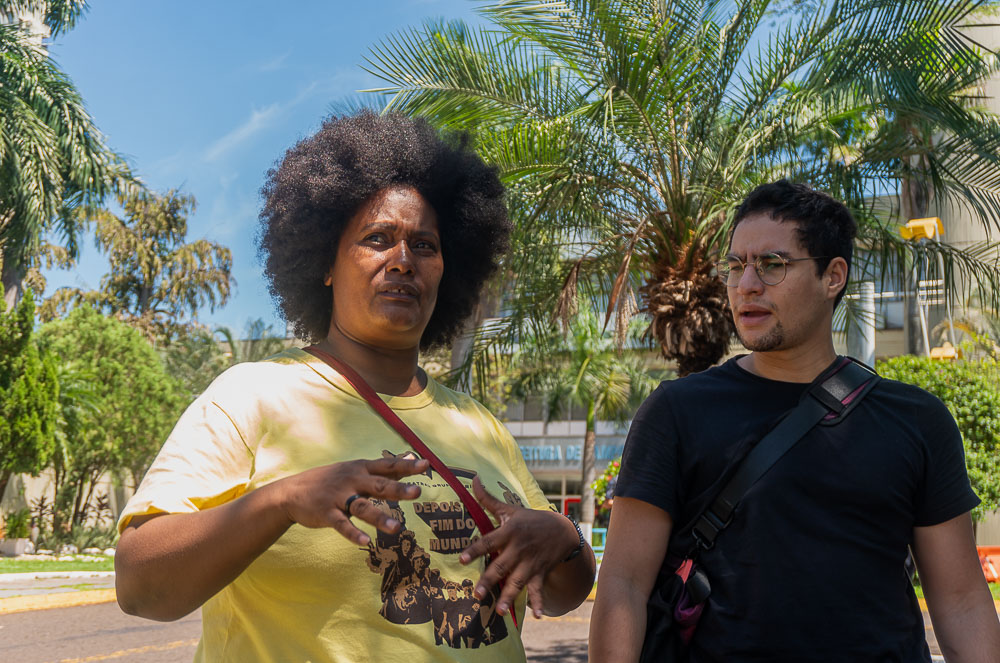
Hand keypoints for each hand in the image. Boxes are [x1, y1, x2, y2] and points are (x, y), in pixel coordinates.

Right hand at [274, 456, 428, 545]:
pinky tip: (364, 542)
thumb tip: (411, 458)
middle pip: (378, 485)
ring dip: (380, 517)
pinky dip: (352, 533)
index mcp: (361, 468)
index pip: (387, 466)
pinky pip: (341, 524)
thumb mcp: (355, 468)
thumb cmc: (331, 480)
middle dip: (398, 490)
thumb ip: (384, 467)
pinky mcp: (326, 513)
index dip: (406, 466)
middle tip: (417, 493)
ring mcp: (338, 497)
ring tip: (397, 528)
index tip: (426, 465)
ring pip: (362, 507)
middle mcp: (352, 480)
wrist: (292, 492)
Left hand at [458, 476, 579, 618]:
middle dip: (490, 580)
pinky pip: (539, 589)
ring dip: (509, 596)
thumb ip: (488, 499)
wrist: (561, 530)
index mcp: (509, 532)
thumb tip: (473, 480)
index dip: (476, 550)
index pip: (489, 541)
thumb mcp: (510, 508)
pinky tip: (537, 616)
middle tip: (476, 594)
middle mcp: (519, 548)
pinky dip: (539, 602)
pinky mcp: (540, 572)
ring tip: (499, 611)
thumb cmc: (530, 519)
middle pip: (502, 565)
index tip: (463, 559)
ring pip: (518, 581)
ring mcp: (530, 563)